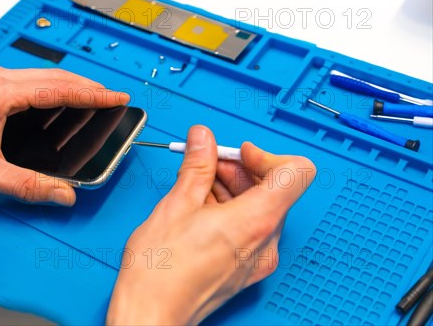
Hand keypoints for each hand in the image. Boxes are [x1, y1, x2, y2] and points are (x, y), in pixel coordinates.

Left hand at [0, 65, 127, 205]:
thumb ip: (28, 186)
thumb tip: (63, 194)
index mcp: (0, 95)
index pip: (59, 89)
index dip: (92, 95)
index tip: (115, 97)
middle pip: (55, 76)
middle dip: (88, 86)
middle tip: (113, 98)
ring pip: (43, 75)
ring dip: (71, 84)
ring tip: (94, 97)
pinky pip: (31, 79)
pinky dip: (53, 86)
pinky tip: (60, 97)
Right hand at [106, 126, 315, 324]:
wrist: (151, 314)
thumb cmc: (159, 271)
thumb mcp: (176, 204)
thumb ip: (196, 165)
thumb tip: (203, 138)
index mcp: (256, 220)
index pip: (296, 172)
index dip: (267, 154)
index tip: (238, 154)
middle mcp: (266, 241)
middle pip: (274, 187)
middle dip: (240, 170)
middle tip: (205, 165)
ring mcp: (259, 258)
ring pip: (261, 207)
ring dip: (232, 189)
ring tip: (196, 190)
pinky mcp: (248, 268)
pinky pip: (251, 228)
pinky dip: (231, 211)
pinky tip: (199, 211)